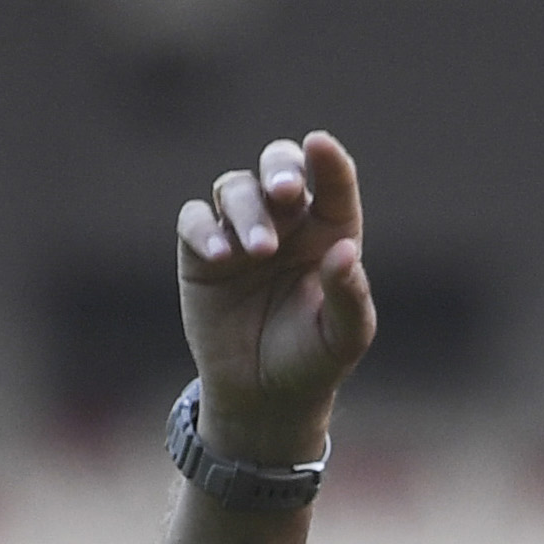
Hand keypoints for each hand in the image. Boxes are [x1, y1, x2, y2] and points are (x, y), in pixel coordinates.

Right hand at [175, 132, 375, 466]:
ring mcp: (241, 231)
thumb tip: (345, 252)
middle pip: (278, 166)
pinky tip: (220, 255)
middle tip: (285, 192)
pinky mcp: (201, 251)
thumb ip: (349, 296)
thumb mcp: (343, 338)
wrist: (262, 397)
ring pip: (236, 188)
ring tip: (257, 251)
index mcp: (330, 230)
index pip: (333, 182)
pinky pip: (194, 220)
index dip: (327, 161)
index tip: (319, 146)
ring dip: (245, 211)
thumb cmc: (311, 361)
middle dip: (279, 169)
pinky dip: (203, 229)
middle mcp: (286, 221)